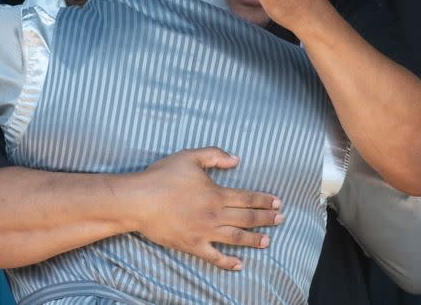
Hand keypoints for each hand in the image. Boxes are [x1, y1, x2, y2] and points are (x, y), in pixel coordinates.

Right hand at [132, 147, 282, 270]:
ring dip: (254, 240)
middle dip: (266, 219)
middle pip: (247, 218)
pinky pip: (214, 257)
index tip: (278, 202)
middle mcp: (215, 215)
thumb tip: (236, 160)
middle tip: (280, 220)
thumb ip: (215, 156)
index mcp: (216, 194)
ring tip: (267, 241)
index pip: (247, 198)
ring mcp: (204, 232)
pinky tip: (239, 264)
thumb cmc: (162, 176)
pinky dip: (228, 262)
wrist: (139, 201)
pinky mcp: (192, 245)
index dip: (264, 200)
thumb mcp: (190, 157)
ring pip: (236, 238)